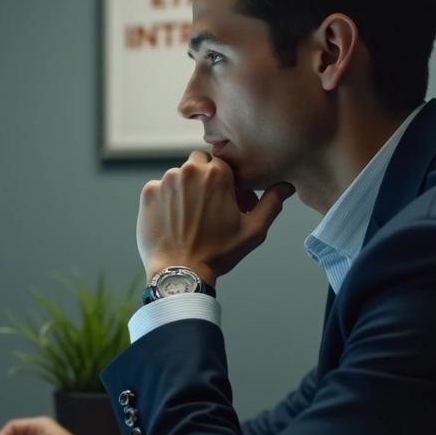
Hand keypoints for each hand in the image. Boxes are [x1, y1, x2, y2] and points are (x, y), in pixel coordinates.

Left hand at [138, 151, 293, 283]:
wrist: (180, 272)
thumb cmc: (218, 253)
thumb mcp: (253, 230)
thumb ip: (271, 203)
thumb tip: (287, 185)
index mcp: (217, 174)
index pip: (222, 162)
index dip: (226, 181)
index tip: (227, 199)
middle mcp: (189, 170)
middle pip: (199, 163)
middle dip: (203, 178)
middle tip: (207, 205)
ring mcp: (166, 181)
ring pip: (178, 175)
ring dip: (185, 188)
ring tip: (190, 216)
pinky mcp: (148, 193)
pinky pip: (159, 188)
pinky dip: (166, 200)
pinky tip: (173, 220)